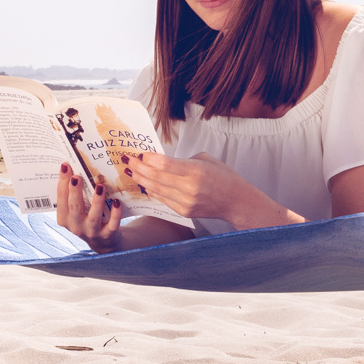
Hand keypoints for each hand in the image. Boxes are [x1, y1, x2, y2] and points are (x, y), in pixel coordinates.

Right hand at [54, 162, 125, 250]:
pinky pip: (112, 225)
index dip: (62, 182)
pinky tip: (116, 201)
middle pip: (74, 208)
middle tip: (77, 176)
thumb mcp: (76, 210)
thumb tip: (74, 169)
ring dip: (96, 201)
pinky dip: (115, 213)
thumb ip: (74, 194)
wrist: (103, 242)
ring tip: (100, 186)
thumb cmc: (87, 218)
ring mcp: (92, 232)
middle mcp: (76, 226)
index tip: (65, 166)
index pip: (61, 199)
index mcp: (65, 218)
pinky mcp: (108, 235)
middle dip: (75, 191)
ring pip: (93, 217)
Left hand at [126, 150, 302, 229]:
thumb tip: (162, 161)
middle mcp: (189, 188)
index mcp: (196, 171)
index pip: (164, 164)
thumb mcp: (206, 160)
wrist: (235, 201)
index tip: (138, 153)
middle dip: (138, 167)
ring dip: (141, 179)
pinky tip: (144, 182)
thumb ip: (183, 160)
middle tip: (127, 160)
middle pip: (156, 176)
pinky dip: (151, 190)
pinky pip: (162, 198)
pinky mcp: (183, 211)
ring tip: (131, 171)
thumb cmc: (223, 176)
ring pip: (155, 189)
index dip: (148, 158)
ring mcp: (185, 201)